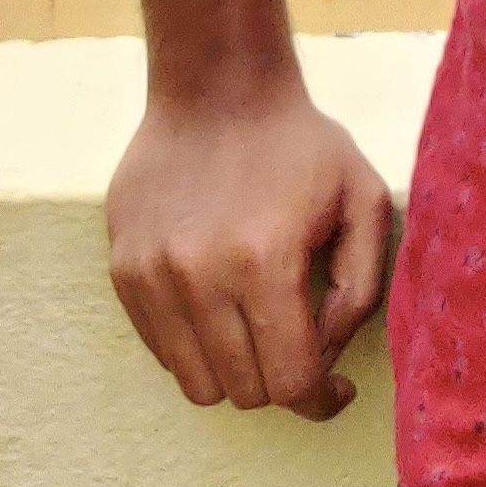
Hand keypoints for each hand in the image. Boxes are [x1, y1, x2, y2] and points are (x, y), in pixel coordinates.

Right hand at [107, 77, 393, 420]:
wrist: (216, 87)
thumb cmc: (298, 143)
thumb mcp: (362, 199)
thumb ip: (360, 289)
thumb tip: (328, 356)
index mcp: (265, 262)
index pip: (289, 383)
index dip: (319, 400)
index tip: (335, 391)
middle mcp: (200, 277)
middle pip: (243, 391)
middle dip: (280, 379)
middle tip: (298, 341)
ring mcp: (153, 276)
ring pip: (195, 383)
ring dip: (234, 371)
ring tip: (257, 326)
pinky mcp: (123, 270)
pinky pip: (160, 349)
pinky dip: (195, 345)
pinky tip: (221, 303)